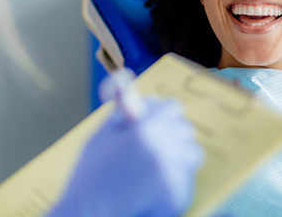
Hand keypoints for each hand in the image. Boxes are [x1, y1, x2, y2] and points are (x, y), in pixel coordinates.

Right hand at [46, 98, 202, 216]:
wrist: (88, 212)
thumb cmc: (91, 171)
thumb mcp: (103, 132)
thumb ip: (122, 106)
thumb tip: (126, 77)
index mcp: (145, 128)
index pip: (172, 108)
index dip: (160, 113)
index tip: (151, 121)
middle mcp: (164, 149)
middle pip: (184, 129)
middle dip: (170, 132)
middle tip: (150, 144)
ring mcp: (172, 175)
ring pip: (192, 153)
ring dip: (178, 154)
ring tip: (155, 163)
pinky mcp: (177, 196)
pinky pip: (188, 178)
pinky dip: (175, 179)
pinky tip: (154, 183)